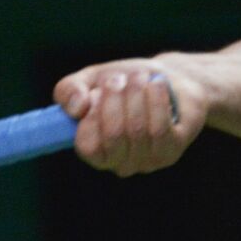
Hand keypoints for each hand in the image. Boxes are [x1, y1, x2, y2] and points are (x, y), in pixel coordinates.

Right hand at [53, 55, 206, 176]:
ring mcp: (146, 161)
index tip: (98, 90)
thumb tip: (76, 107)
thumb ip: (69, 90)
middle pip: (114, 135)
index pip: (87, 145)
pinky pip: (160, 129)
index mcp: (96, 152)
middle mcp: (120, 164)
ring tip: (139, 76)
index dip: (92, 115)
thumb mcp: (91, 80)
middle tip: (119, 78)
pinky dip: (156, 100)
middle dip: (116, 99)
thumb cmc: (125, 84)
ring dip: (137, 94)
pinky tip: (156, 84)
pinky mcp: (171, 151)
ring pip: (138, 130)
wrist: (167, 79)